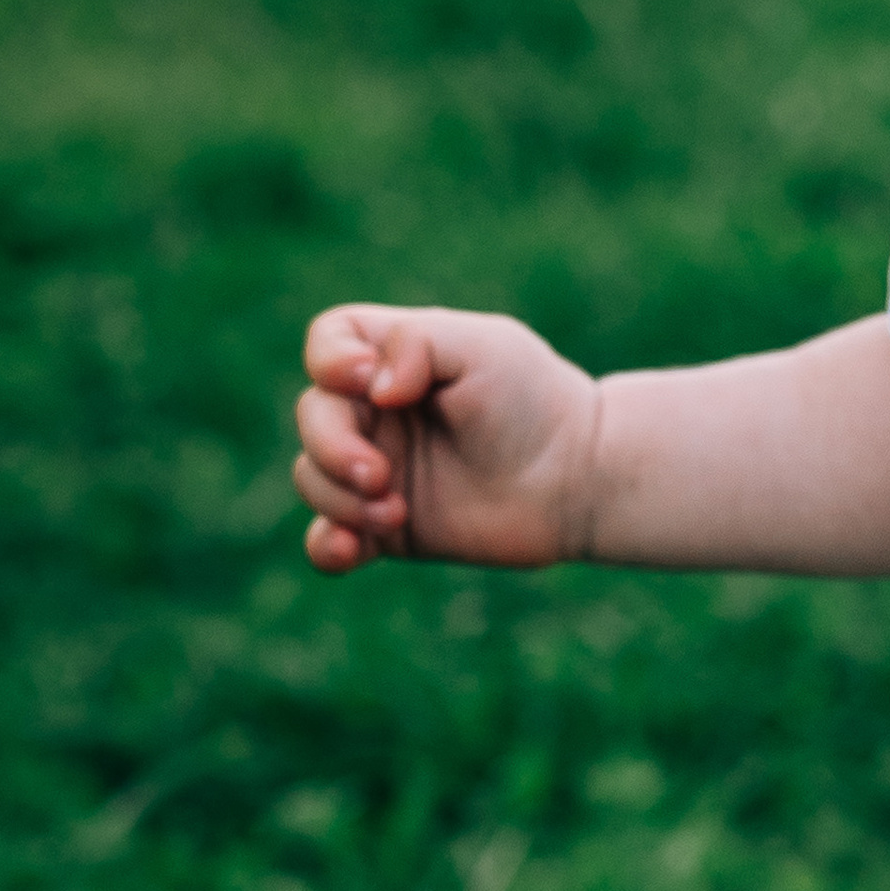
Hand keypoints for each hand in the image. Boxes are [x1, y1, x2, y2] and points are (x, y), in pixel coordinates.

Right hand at [295, 304, 599, 572]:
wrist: (577, 479)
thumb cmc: (534, 401)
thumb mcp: (485, 347)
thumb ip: (418, 342)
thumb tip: (371, 390)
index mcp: (396, 358)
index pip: (329, 342)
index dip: (331, 362)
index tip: (374, 387)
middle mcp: (378, 412)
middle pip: (312, 416)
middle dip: (334, 448)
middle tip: (381, 476)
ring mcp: (379, 470)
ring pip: (312, 478)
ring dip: (340, 499)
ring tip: (396, 513)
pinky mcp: (388, 528)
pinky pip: (327, 540)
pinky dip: (326, 545)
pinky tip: (350, 548)